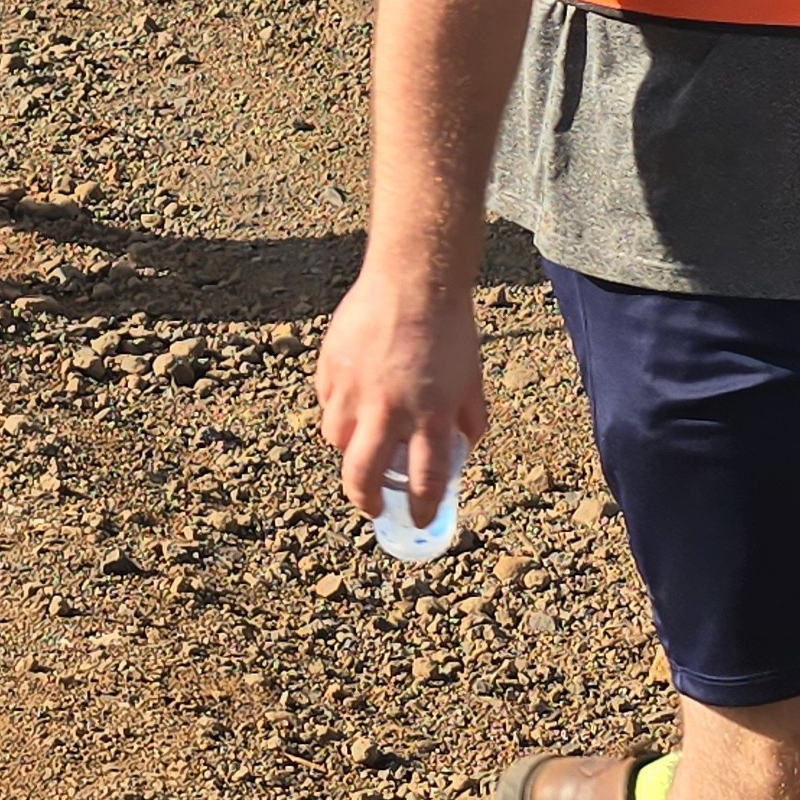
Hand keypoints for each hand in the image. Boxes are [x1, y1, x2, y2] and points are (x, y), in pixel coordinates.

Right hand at [316, 269, 489, 522]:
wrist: (414, 279)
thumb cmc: (450, 330)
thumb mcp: (472, 381)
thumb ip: (466, 421)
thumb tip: (459, 452)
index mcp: (430, 415)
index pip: (424, 481)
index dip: (422, 509)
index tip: (420, 519)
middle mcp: (388, 408)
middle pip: (363, 476)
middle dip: (367, 501)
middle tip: (374, 504)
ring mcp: (353, 389)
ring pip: (336, 440)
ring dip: (350, 449)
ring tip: (365, 437)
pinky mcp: (330, 368)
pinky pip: (326, 403)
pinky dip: (339, 409)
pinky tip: (356, 396)